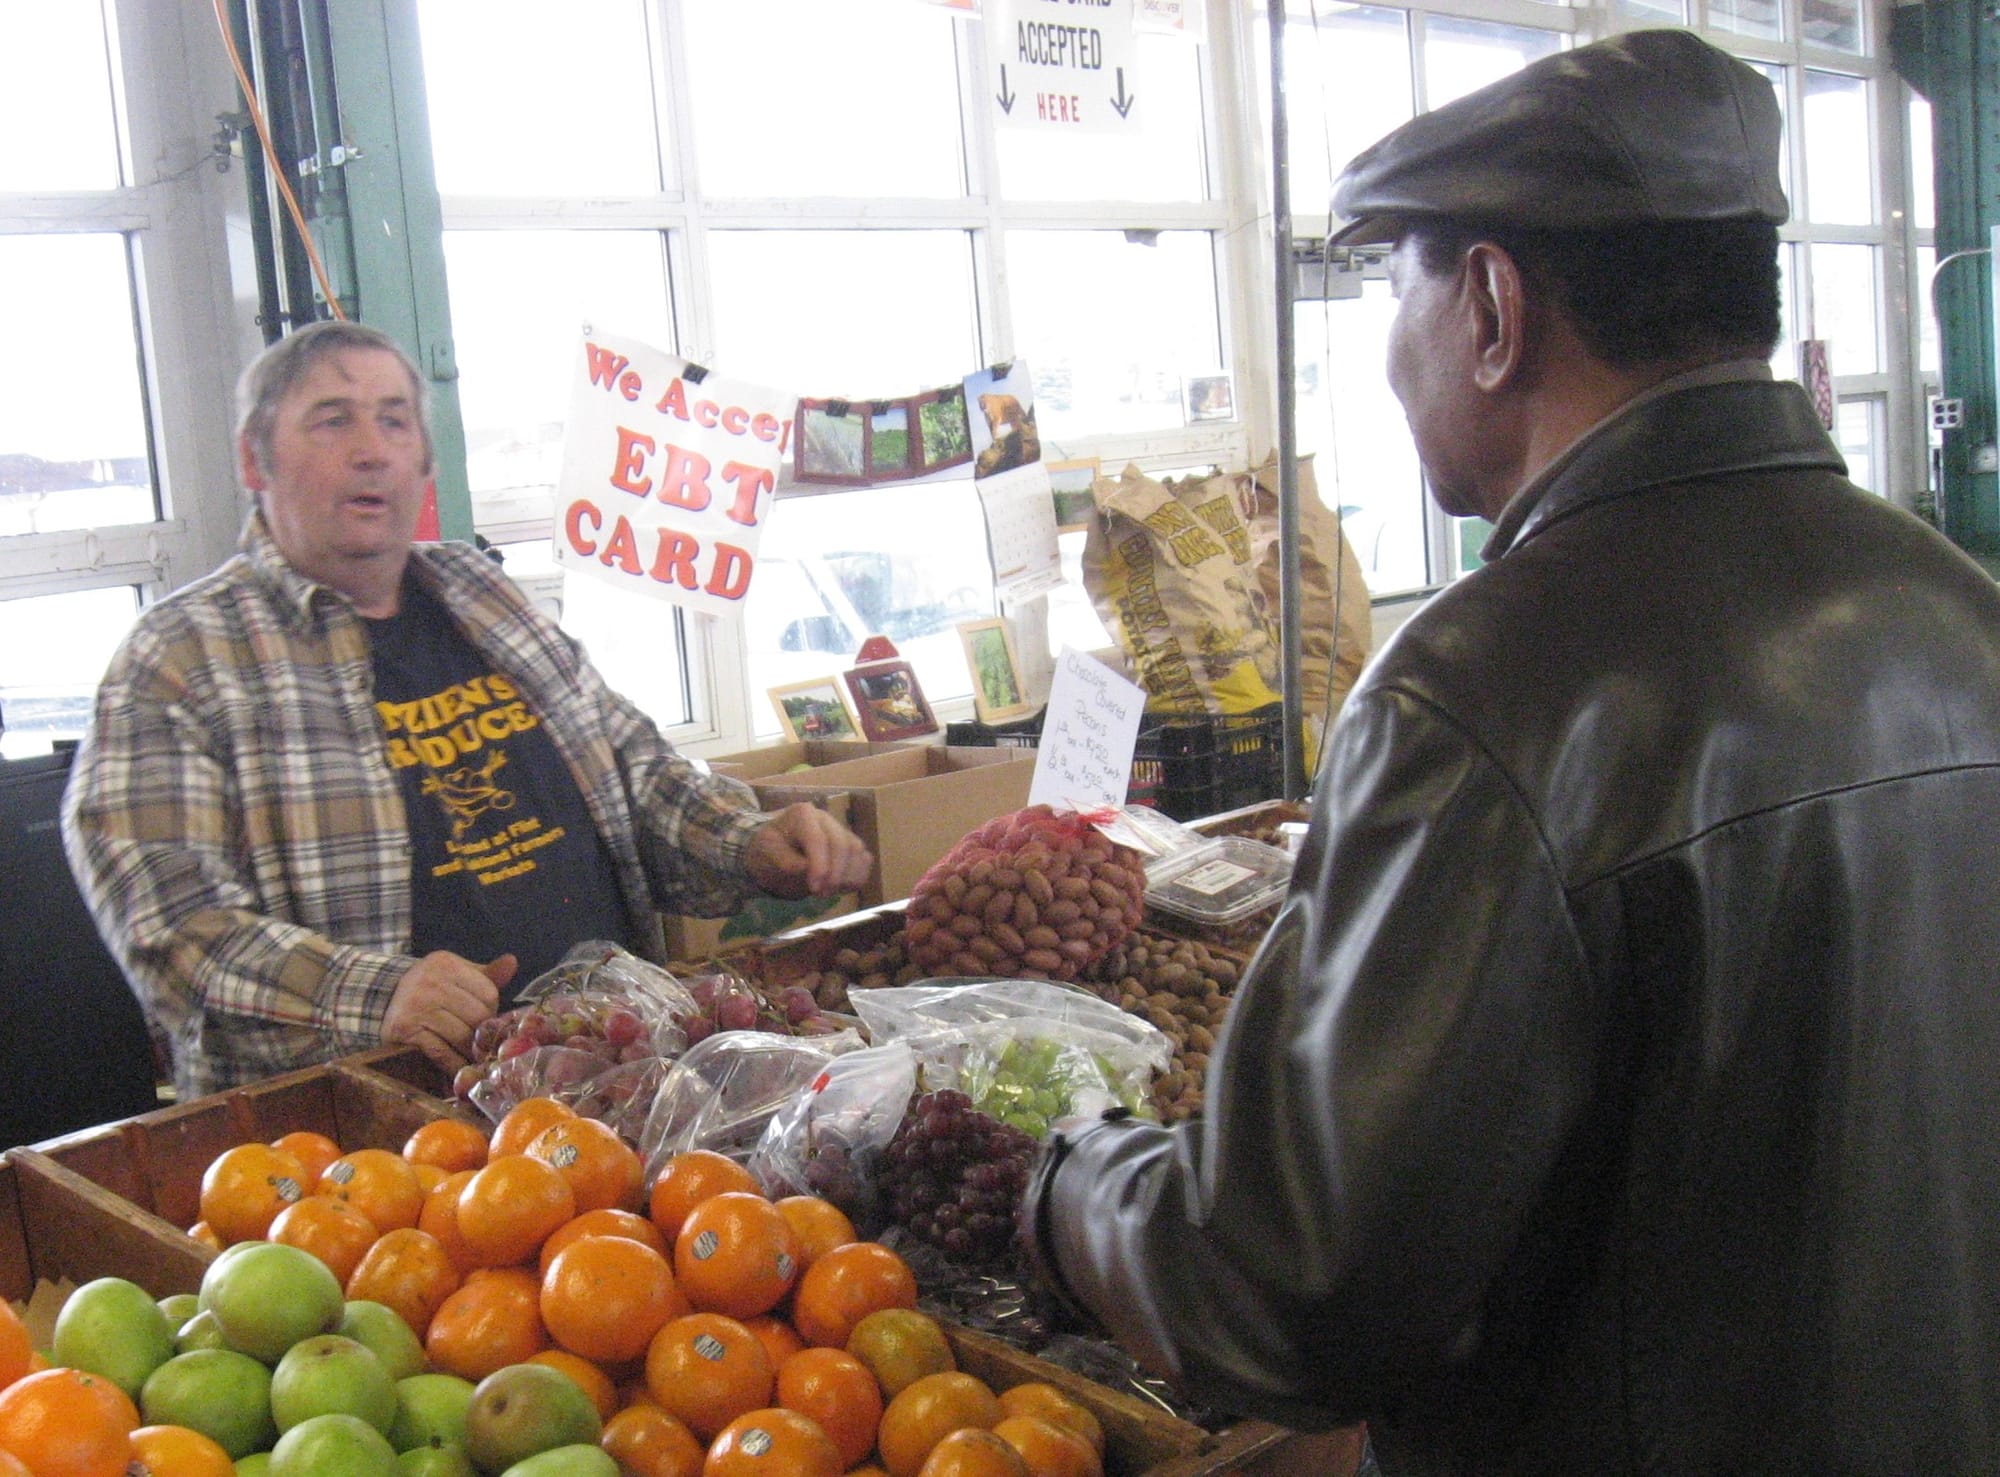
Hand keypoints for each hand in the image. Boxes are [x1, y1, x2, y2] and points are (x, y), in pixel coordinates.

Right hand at [382, 951, 515, 1074]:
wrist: (384, 1000)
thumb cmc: (430, 988)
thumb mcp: (456, 974)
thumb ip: (486, 974)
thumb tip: (512, 962)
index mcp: (446, 964)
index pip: (488, 992)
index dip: (492, 1010)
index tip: (486, 1020)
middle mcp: (431, 982)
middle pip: (478, 1016)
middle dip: (483, 1032)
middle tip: (482, 1042)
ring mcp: (417, 1006)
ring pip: (462, 1036)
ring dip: (472, 1051)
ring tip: (477, 1057)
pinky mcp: (406, 1030)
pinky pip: (442, 1053)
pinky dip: (455, 1064)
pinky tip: (463, 1069)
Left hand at [744, 803, 872, 898]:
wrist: (775, 851)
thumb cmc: (769, 850)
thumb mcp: (767, 853)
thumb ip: (785, 860)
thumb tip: (806, 868)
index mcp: (802, 815)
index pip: (819, 839)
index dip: (820, 865)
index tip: (815, 888)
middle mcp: (825, 819)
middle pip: (843, 844)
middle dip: (835, 874)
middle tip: (821, 894)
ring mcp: (840, 830)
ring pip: (857, 851)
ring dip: (847, 877)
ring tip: (828, 892)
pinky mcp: (850, 845)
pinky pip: (864, 860)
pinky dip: (857, 877)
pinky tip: (840, 888)